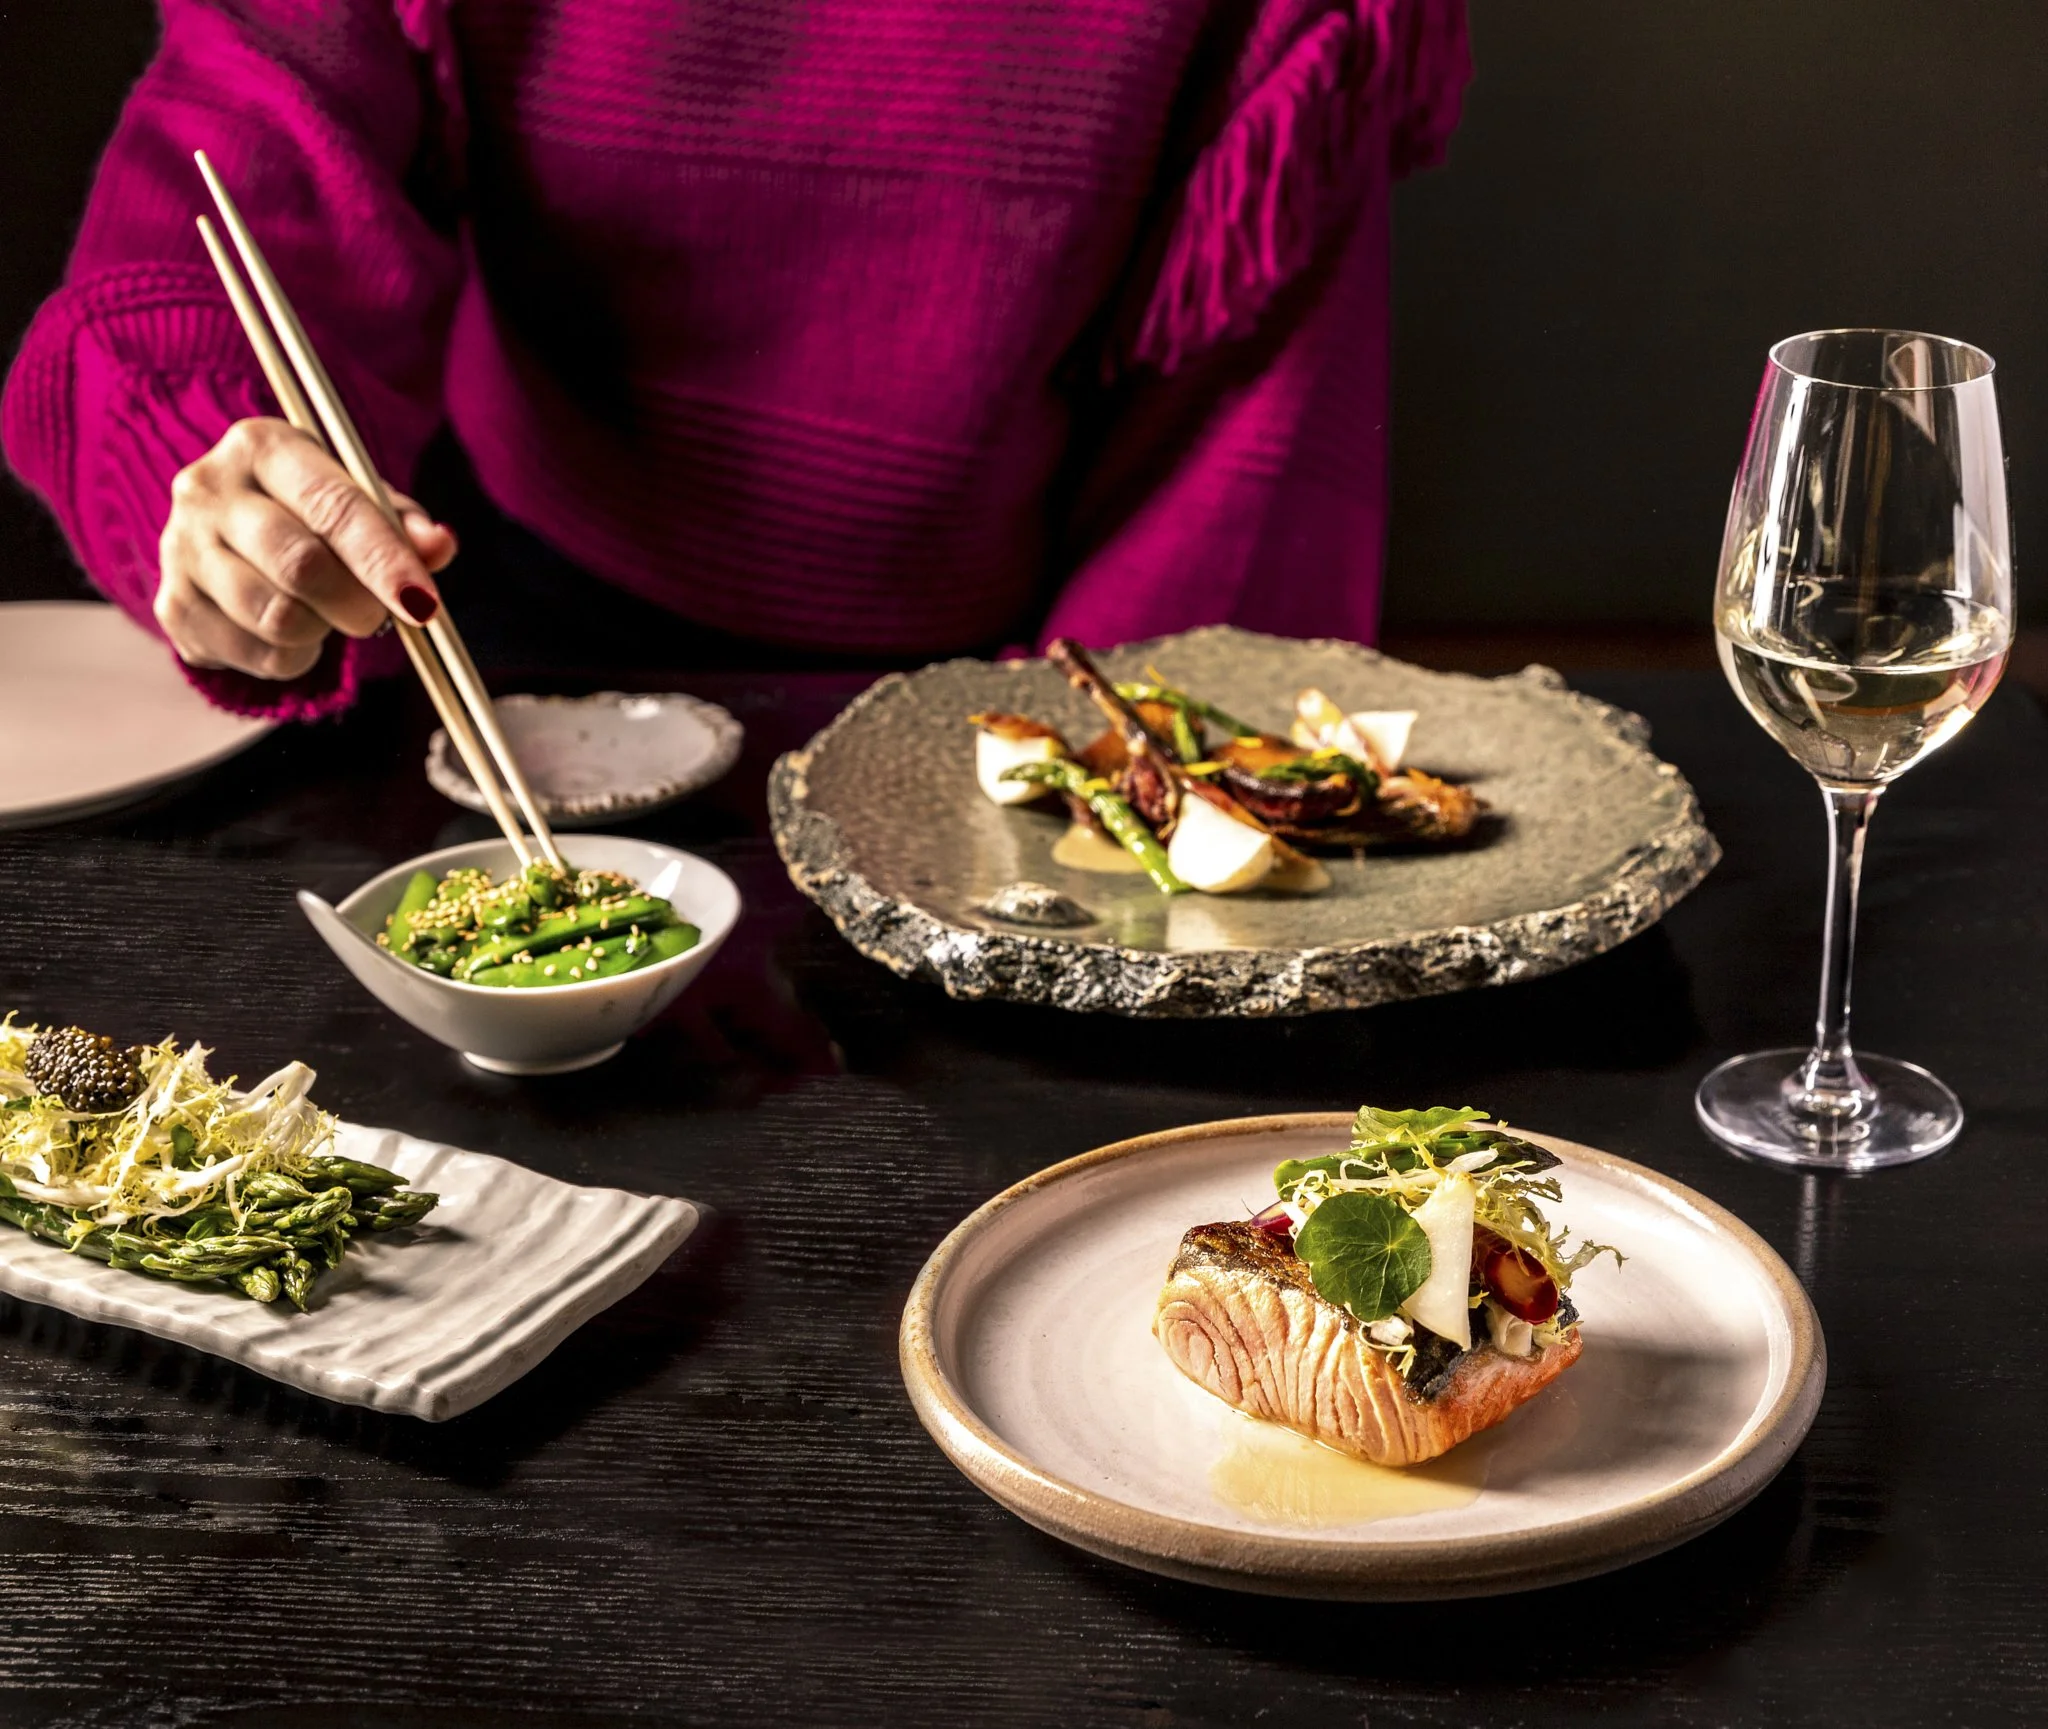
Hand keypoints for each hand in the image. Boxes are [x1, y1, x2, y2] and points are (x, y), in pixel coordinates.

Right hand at [154, 417, 457, 679]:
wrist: (222, 533)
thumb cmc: (308, 510)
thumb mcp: (358, 498)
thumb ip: (403, 523)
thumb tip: (439, 545)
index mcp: (263, 446)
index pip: (335, 507)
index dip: (384, 560)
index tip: (423, 604)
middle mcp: (209, 489)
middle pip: (301, 566)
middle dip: (358, 604)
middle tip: (377, 616)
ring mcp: (180, 547)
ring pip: (278, 617)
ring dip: (323, 631)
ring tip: (326, 613)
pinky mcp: (173, 604)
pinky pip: (258, 654)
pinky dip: (295, 657)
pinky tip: (293, 633)